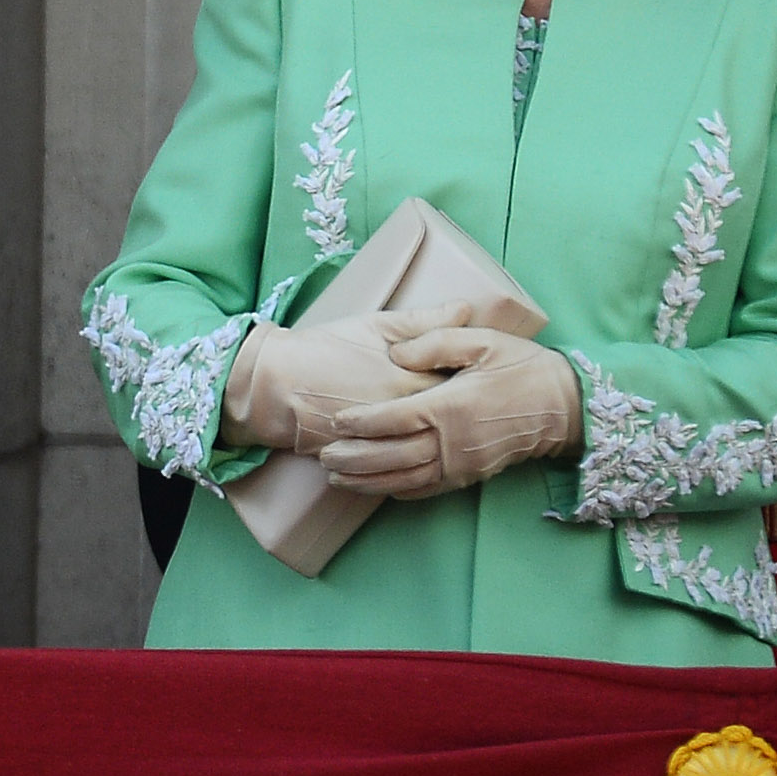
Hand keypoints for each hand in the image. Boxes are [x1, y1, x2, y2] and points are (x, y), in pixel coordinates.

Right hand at [222, 302, 473, 451]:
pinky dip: (424, 460)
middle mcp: (404, 416)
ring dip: (450, 441)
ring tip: (466, 431)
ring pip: (433, 447)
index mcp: (409, 380)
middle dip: (472, 412)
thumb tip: (467, 309)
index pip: (461, 383)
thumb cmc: (325, 349)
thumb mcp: (374, 326)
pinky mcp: (373, 460)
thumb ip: (423, 321)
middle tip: (492, 404)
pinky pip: (408, 466)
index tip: (499, 374)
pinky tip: (436, 454)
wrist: (277, 386)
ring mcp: (388, 442)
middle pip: (452, 419)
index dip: (482, 379)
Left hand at [316, 326, 581, 499]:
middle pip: (393, 455)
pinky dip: (400, 490)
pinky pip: (428, 489)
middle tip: (324, 457)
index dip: (362, 422)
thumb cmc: (522, 367)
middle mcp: (453, 441)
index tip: (336, 421)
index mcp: (451, 406)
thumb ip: (435, 341)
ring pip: (406, 479)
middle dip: (355, 458)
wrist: (565, 407)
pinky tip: (378, 488)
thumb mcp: (482, 341)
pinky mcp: (471, 476)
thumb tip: (397, 353)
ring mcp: (462, 463)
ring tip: (338, 478)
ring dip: (369, 481)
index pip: (395, 418)